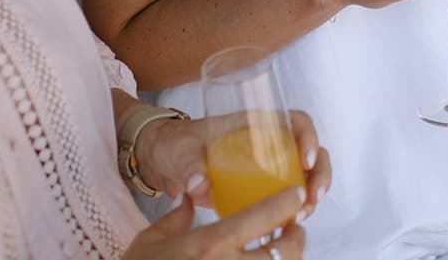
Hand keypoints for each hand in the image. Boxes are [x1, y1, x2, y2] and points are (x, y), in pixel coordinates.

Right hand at [123, 191, 305, 259]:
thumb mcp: (150, 241)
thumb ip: (175, 218)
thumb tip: (187, 199)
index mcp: (211, 245)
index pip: (263, 216)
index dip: (287, 203)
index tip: (295, 194)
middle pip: (285, 251)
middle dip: (297, 237)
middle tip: (294, 227)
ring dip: (288, 259)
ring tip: (281, 251)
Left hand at [136, 110, 332, 215]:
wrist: (162, 162)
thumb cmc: (175, 144)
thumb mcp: (180, 149)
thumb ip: (189, 163)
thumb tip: (198, 183)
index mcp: (253, 123)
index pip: (296, 121)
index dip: (309, 137)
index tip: (306, 160)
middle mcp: (266, 142)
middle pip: (309, 151)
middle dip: (320, 173)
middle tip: (313, 196)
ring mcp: (265, 166)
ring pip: (303, 175)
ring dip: (310, 194)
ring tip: (301, 215)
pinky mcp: (257, 188)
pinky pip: (285, 196)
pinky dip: (294, 208)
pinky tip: (290, 223)